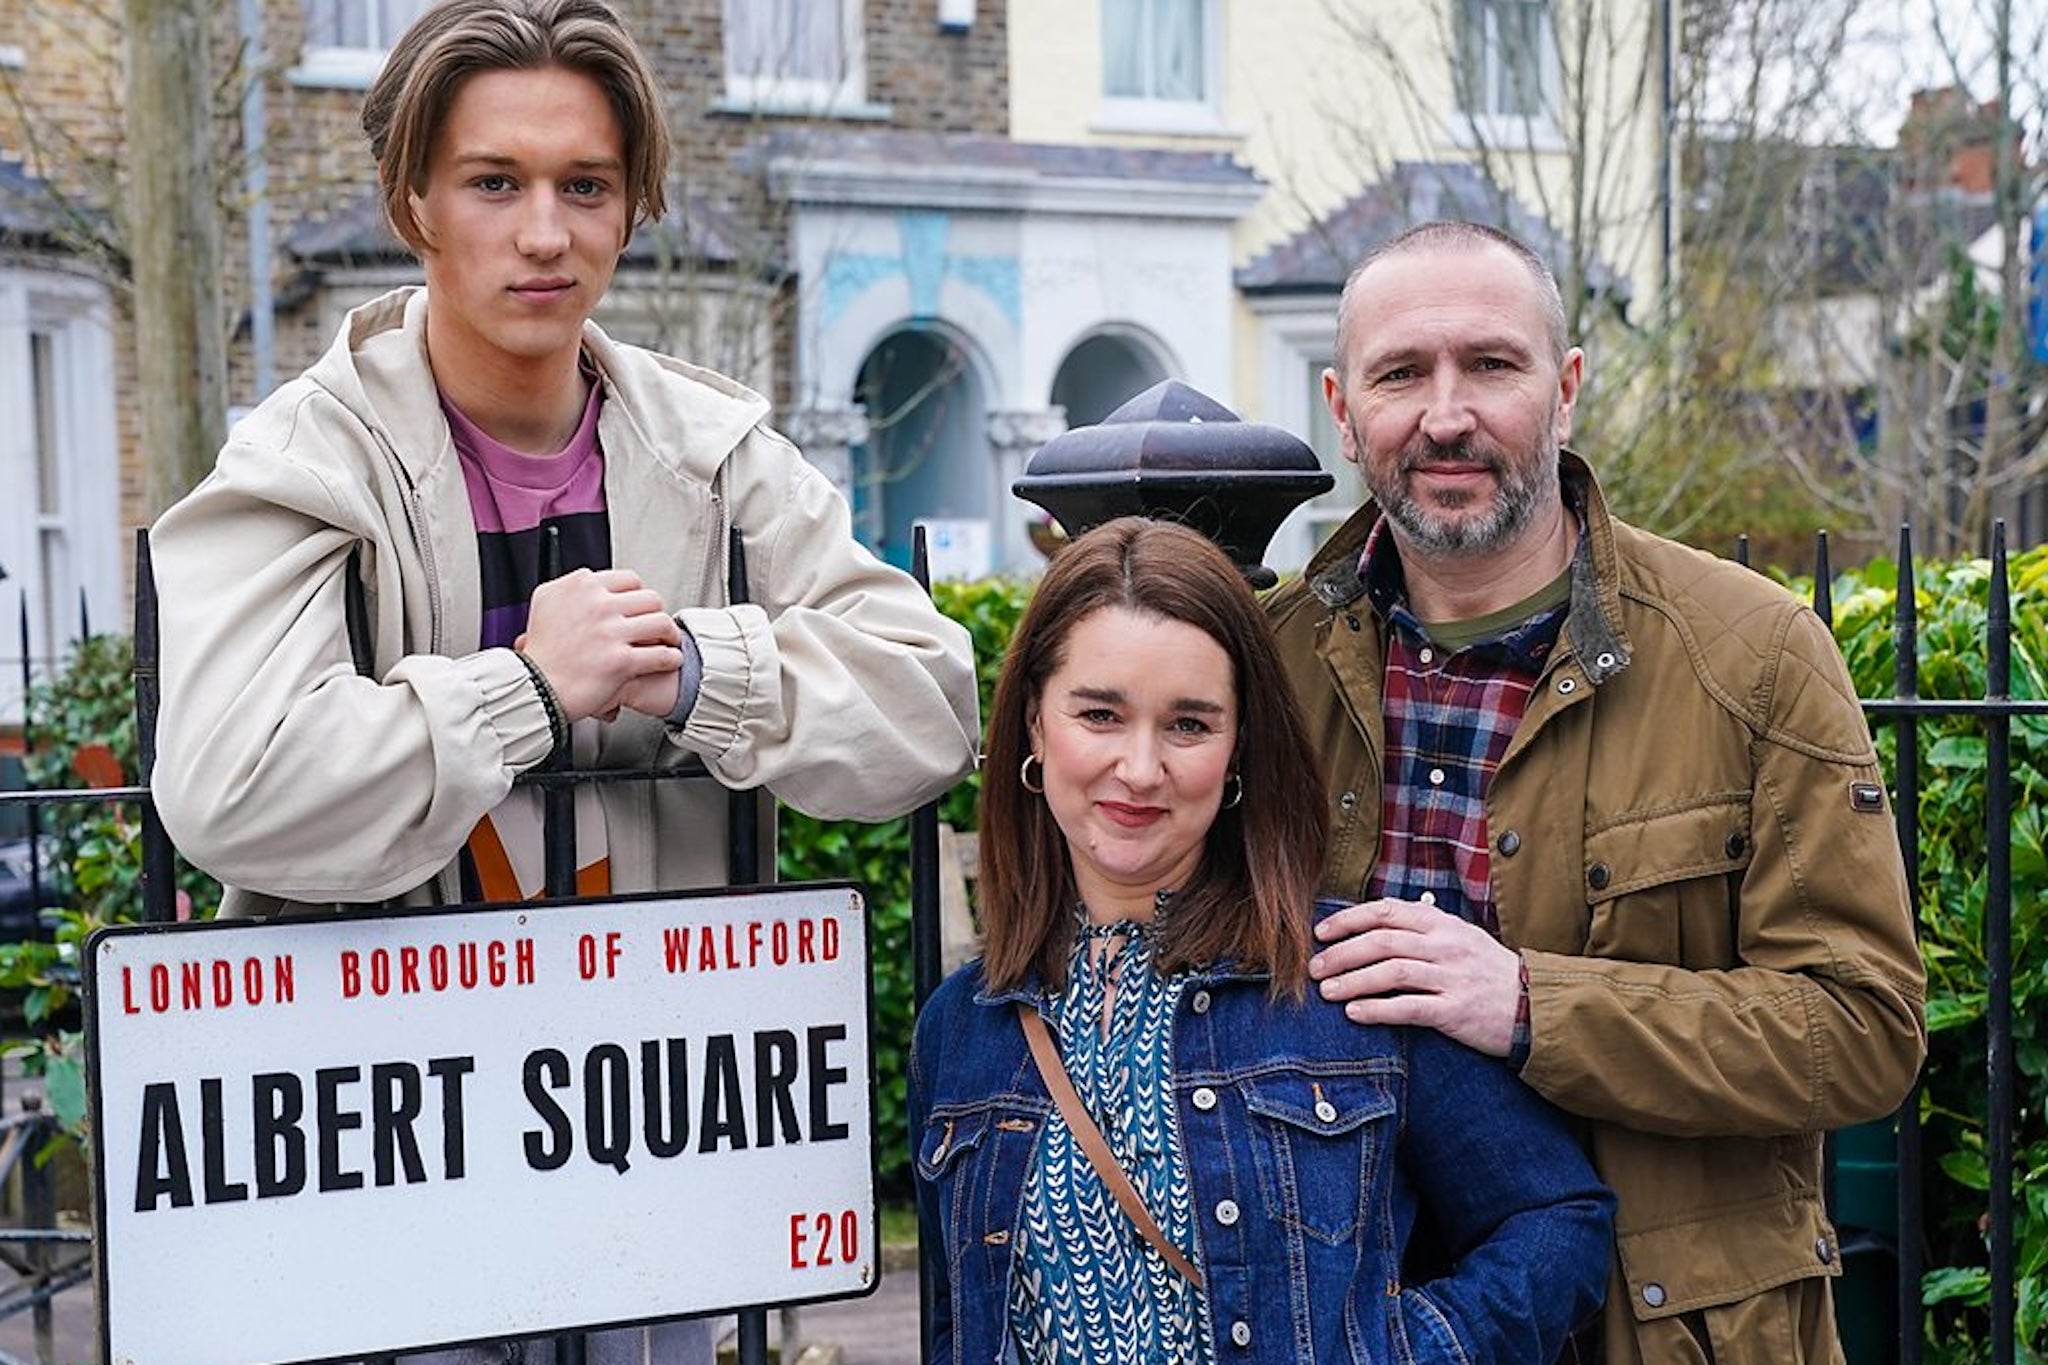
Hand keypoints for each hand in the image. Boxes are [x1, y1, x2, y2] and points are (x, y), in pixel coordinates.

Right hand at [518, 569, 682, 722]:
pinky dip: (671, 658)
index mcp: (581, 586)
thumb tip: (588, 582)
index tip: (640, 607)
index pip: (628, 579)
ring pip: (661, 623)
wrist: (533, 688)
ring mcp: (610, 632)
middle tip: (658, 625)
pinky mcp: (621, 661)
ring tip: (669, 641)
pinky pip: (661, 654)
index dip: (638, 595)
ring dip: (670, 634)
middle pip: (650, 598)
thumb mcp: (545, 603)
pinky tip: (669, 660)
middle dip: (657, 613)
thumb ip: (570, 588)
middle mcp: (597, 605)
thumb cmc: (540, 652)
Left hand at [1308, 899, 1520, 1056]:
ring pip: (1391, 972)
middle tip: (1314, 967)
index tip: (1320, 933)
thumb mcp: (1458, 937)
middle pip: (1382, 941)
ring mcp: (1451, 977)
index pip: (1386, 912)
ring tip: (1327, 992)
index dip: (1348, 920)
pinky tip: (1354, 1014)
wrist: (1532, 1006)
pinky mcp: (1456, 1010)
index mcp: (1441, 923)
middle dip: (1342, 953)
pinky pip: (1409, 1008)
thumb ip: (1421, 927)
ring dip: (1353, 981)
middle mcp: (1445, 945)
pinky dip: (1377, 1010)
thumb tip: (1373, 923)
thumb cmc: (1487, 971)